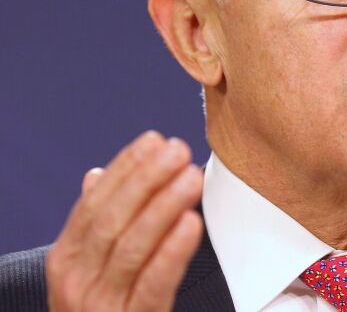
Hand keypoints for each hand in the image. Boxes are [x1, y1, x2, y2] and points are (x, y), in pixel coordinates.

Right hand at [45, 131, 203, 310]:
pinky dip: (172, 251)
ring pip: (132, 246)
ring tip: (191, 176)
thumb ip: (95, 224)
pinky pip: (153, 284)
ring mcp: (100, 305)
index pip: (94, 203)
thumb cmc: (104, 309)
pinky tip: (192, 223)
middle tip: (178, 149)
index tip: (154, 140)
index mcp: (66, 259)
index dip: (126, 169)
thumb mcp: (90, 268)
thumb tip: (96, 175)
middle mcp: (76, 281)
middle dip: (147, 179)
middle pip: (113, 220)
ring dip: (164, 206)